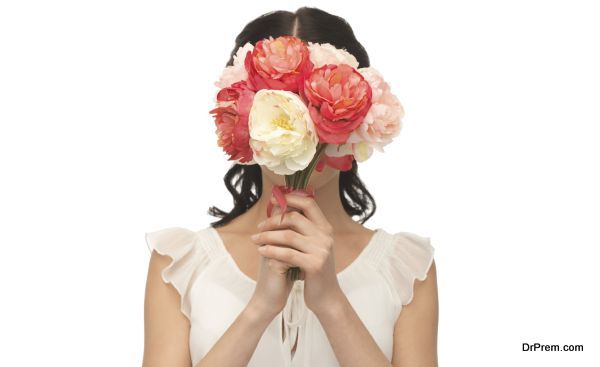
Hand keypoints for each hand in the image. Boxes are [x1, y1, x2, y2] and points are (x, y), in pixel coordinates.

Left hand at [249, 193, 344, 314]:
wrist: (326, 296)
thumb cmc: (313, 270)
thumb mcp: (312, 247)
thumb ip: (301, 230)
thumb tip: (280, 209)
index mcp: (325, 229)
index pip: (309, 204)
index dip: (291, 198)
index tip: (273, 199)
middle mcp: (325, 236)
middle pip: (295, 218)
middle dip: (272, 221)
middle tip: (258, 227)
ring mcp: (321, 250)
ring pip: (288, 235)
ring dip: (268, 236)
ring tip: (256, 240)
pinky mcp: (314, 264)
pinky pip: (287, 253)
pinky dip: (271, 251)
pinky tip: (261, 251)